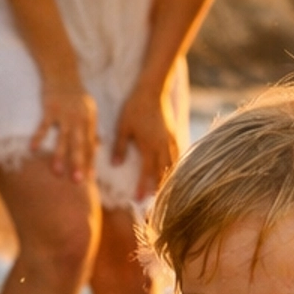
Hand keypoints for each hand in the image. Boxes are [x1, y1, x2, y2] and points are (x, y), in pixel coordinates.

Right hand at [34, 75, 96, 183]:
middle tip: (78, 182)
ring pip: (62, 138)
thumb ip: (92, 129)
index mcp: (89, 121)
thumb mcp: (89, 110)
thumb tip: (99, 147)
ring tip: (57, 172)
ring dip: (60, 156)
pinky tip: (33, 149)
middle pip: (80, 145)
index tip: (91, 179)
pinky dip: (38, 137)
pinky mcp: (50, 108)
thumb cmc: (76, 94)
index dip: (91, 162)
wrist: (62, 72)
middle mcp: (79, 119)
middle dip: (79, 163)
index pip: (91, 145)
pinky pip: (43, 125)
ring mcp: (64, 114)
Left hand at [111, 80, 179, 196]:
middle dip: (159, 188)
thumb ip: (120, 147)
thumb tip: (116, 166)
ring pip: (172, 164)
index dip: (142, 187)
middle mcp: (162, 146)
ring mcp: (170, 140)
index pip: (146, 172)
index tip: (138, 200)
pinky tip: (172, 171)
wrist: (152, 90)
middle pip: (163, 173)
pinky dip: (175, 166)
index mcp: (149, 146)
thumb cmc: (134, 108)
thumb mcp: (122, 127)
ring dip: (168, 179)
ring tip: (164, 191)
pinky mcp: (174, 134)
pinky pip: (177, 154)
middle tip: (154, 202)